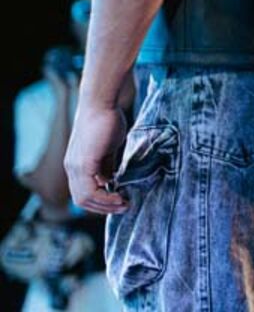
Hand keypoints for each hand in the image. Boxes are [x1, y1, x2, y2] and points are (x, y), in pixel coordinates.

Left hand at [64, 100, 128, 214]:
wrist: (100, 103)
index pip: (82, 193)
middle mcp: (71, 168)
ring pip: (84, 198)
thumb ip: (106, 164)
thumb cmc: (106, 120)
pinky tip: (120, 194)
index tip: (119, 200)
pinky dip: (106, 197)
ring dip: (106, 205)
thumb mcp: (106, 148)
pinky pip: (91, 190)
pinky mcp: (84, 163)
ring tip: (124, 203)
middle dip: (104, 207)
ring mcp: (75, 167)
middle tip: (124, 206)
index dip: (100, 201)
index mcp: (75, 165)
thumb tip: (109, 180)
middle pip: (82, 200)